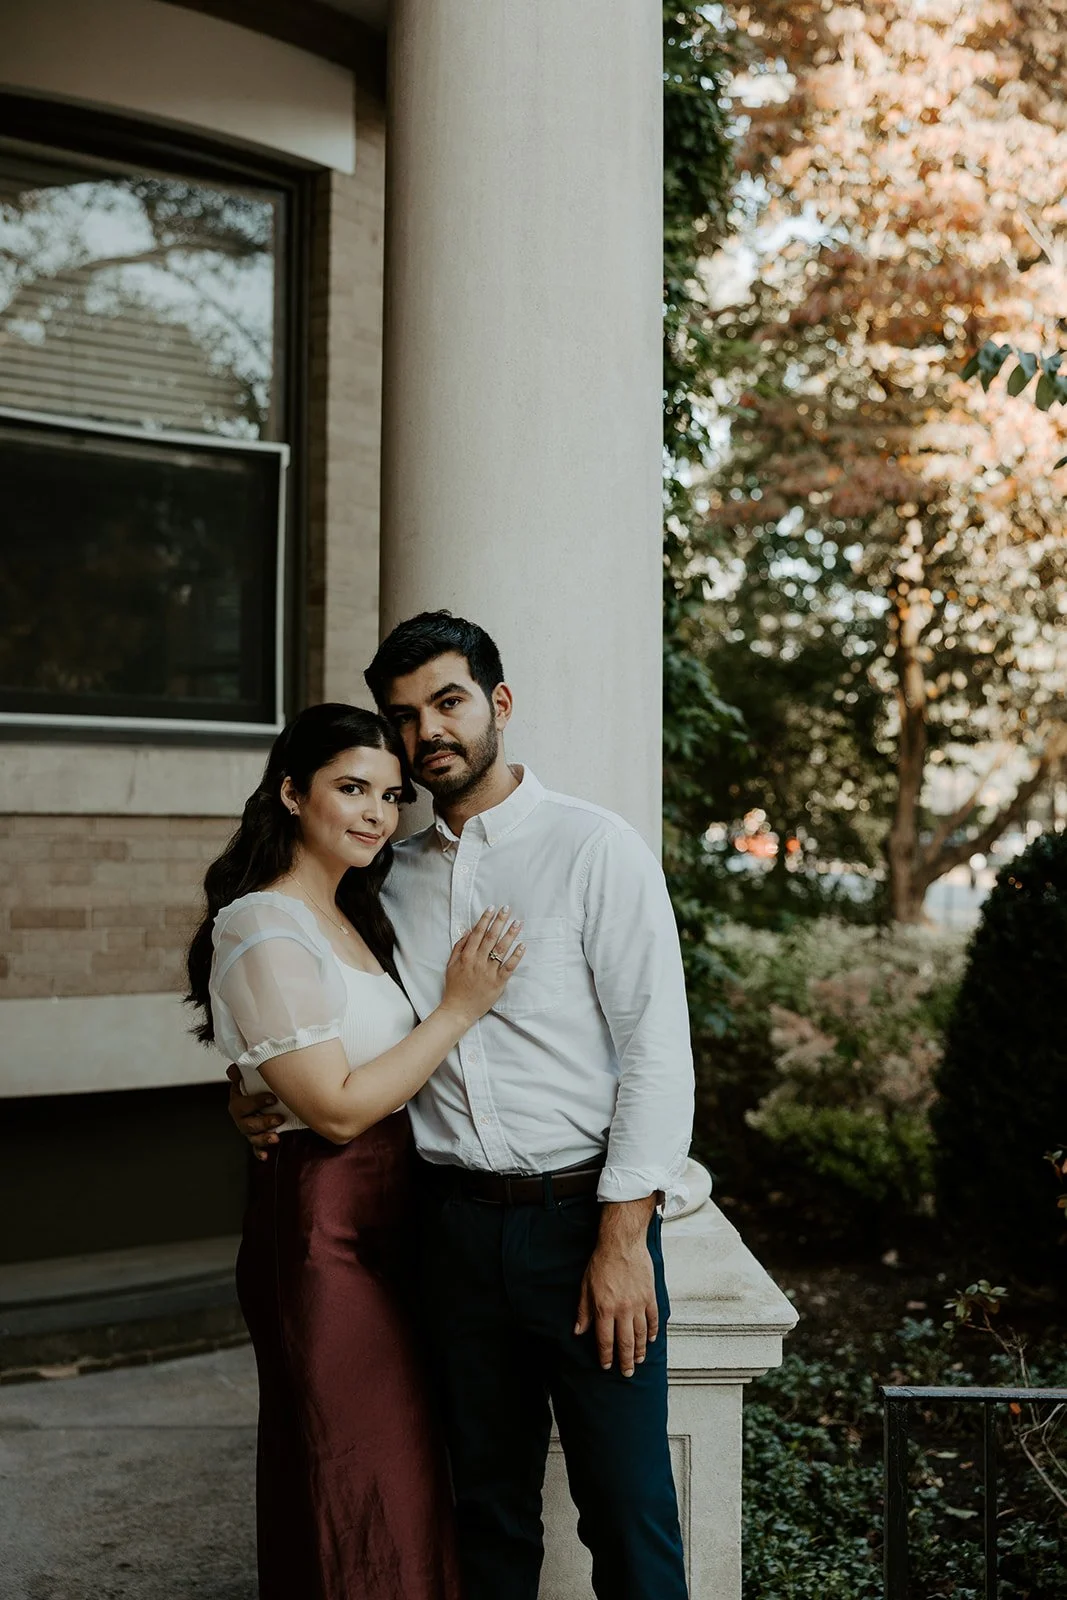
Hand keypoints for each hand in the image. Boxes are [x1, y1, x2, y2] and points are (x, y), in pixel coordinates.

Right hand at [226, 1062, 283, 1160]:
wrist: (268, 1094)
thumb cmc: (260, 1083)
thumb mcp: (253, 1074)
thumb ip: (242, 1071)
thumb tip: (233, 1069)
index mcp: (238, 1100)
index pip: (241, 1104)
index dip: (256, 1102)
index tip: (272, 1098)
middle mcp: (241, 1116)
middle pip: (246, 1123)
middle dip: (263, 1122)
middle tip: (279, 1118)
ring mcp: (248, 1128)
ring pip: (252, 1137)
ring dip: (263, 1138)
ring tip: (276, 1137)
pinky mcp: (257, 1137)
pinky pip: (255, 1148)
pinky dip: (260, 1152)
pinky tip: (265, 1156)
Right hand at [440, 905, 524, 1026]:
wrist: (458, 1010)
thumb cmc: (454, 987)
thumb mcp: (450, 965)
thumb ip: (458, 948)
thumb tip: (467, 931)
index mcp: (466, 956)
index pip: (477, 933)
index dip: (485, 919)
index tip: (492, 908)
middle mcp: (478, 961)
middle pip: (491, 937)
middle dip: (499, 921)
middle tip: (507, 909)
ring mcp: (489, 972)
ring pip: (501, 949)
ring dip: (510, 934)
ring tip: (517, 923)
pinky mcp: (498, 982)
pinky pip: (509, 966)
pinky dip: (516, 956)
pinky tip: (522, 946)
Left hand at [574, 1198, 658, 1377]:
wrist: (622, 1243)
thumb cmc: (602, 1262)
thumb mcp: (585, 1287)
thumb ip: (583, 1311)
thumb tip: (578, 1331)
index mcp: (604, 1309)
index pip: (605, 1340)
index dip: (606, 1356)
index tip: (607, 1366)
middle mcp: (622, 1310)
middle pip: (625, 1343)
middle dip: (625, 1361)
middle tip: (627, 1373)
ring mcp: (638, 1304)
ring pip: (641, 1334)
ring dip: (640, 1350)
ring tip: (639, 1360)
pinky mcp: (650, 1296)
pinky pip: (654, 1319)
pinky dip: (654, 1332)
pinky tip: (652, 1340)